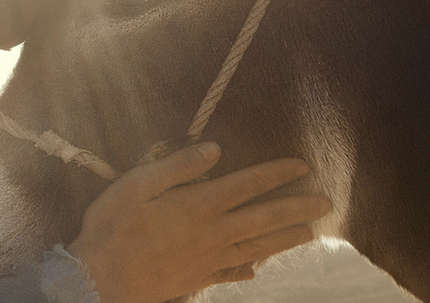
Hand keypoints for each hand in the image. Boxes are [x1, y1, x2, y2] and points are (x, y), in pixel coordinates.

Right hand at [65, 143, 331, 302]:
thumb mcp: (136, 184)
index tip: (303, 166)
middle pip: (264, 218)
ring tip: (310, 233)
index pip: (248, 184)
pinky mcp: (196, 278)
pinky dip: (248, 270)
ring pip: (257, 248)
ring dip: (285, 238)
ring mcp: (207, 259)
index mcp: (200, 205)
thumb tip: (215, 149)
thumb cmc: (112, 227)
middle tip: (327, 202)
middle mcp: (212, 233)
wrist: (101, 281)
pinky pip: (231, 273)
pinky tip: (256, 270)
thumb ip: (177, 166)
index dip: (277, 174)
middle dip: (298, 208)